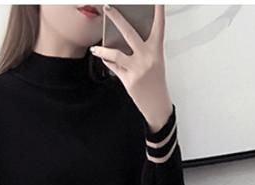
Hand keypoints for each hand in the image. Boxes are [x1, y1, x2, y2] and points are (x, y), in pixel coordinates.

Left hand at [90, 4, 172, 133]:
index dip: (159, 11)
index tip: (156, 1)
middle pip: (129, 33)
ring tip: (95, 48)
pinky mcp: (129, 80)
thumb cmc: (156, 82)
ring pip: (115, 54)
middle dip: (117, 18)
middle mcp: (147, 58)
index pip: (159, 26)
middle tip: (107, 8)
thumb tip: (124, 38)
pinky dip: (108, 63)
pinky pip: (114, 67)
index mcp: (156, 51)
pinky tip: (104, 61)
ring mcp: (138, 69)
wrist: (157, 105)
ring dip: (102, 50)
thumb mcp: (154, 62)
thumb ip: (142, 49)